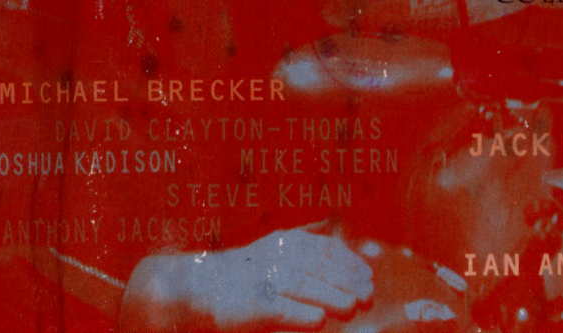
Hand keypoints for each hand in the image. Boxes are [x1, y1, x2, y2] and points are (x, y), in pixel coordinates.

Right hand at [121, 229, 373, 330]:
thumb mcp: (276, 254)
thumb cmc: (244, 276)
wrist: (194, 288)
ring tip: (353, 308)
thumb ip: (306, 253)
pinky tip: (320, 321)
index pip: (324, 248)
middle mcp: (274, 256)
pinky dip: (299, 313)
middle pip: (317, 266)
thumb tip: (346, 255)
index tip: (368, 277)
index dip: (348, 262)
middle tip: (368, 297)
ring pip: (301, 284)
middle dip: (346, 280)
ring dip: (330, 296)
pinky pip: (277, 307)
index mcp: (284, 242)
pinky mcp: (248, 304)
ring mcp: (260, 278)